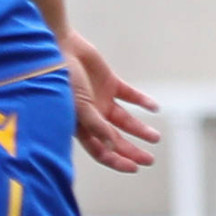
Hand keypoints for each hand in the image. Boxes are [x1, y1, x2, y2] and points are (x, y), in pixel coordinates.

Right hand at [64, 30, 161, 173]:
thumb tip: (112, 148)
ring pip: (124, 120)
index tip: (135, 168)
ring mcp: (101, 99)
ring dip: (140, 129)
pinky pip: (129, 95)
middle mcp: (91, 116)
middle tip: (150, 160)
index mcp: (79, 126)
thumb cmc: (61, 79)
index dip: (116, 161)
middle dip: (131, 151)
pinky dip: (142, 101)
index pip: (100, 151)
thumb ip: (96, 126)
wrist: (60, 47)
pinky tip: (154, 107)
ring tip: (155, 137)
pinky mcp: (109, 83)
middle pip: (115, 139)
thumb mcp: (79, 106)